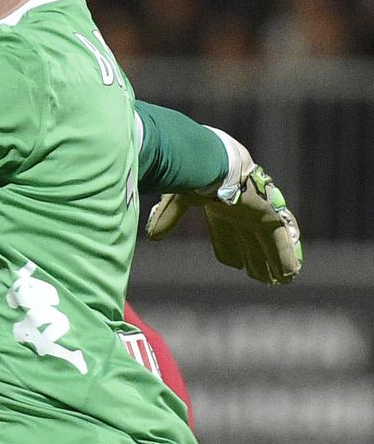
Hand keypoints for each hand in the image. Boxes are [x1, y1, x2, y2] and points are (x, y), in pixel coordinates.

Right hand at [146, 131, 301, 284]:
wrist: (215, 162)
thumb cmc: (196, 176)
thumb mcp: (178, 199)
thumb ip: (167, 218)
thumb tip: (152, 237)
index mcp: (219, 209)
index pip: (226, 235)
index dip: (231, 251)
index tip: (236, 266)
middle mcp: (240, 214)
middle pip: (250, 242)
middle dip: (256, 260)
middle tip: (263, 279)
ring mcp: (257, 215)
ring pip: (267, 244)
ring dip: (273, 263)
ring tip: (281, 281)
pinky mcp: (270, 216)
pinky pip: (282, 241)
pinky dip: (286, 258)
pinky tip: (292, 273)